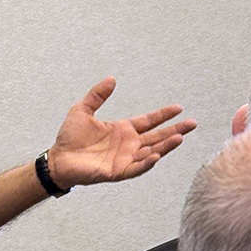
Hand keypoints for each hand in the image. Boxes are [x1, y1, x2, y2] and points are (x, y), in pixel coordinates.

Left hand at [47, 77, 195, 188]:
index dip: (163, 115)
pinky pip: (136, 168)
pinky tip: (156, 155)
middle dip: (175, 130)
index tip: (178, 108)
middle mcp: (128, 144)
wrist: (58, 159)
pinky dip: (146, 163)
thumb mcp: (82, 110)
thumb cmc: (69, 137)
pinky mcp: (117, 171)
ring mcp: (125, 158)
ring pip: (151, 151)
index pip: (148, 121)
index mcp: (122, 130)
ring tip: (180, 137)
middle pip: (157, 136)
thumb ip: (97, 95)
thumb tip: (112, 78)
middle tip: (192, 123)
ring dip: (166, 146)